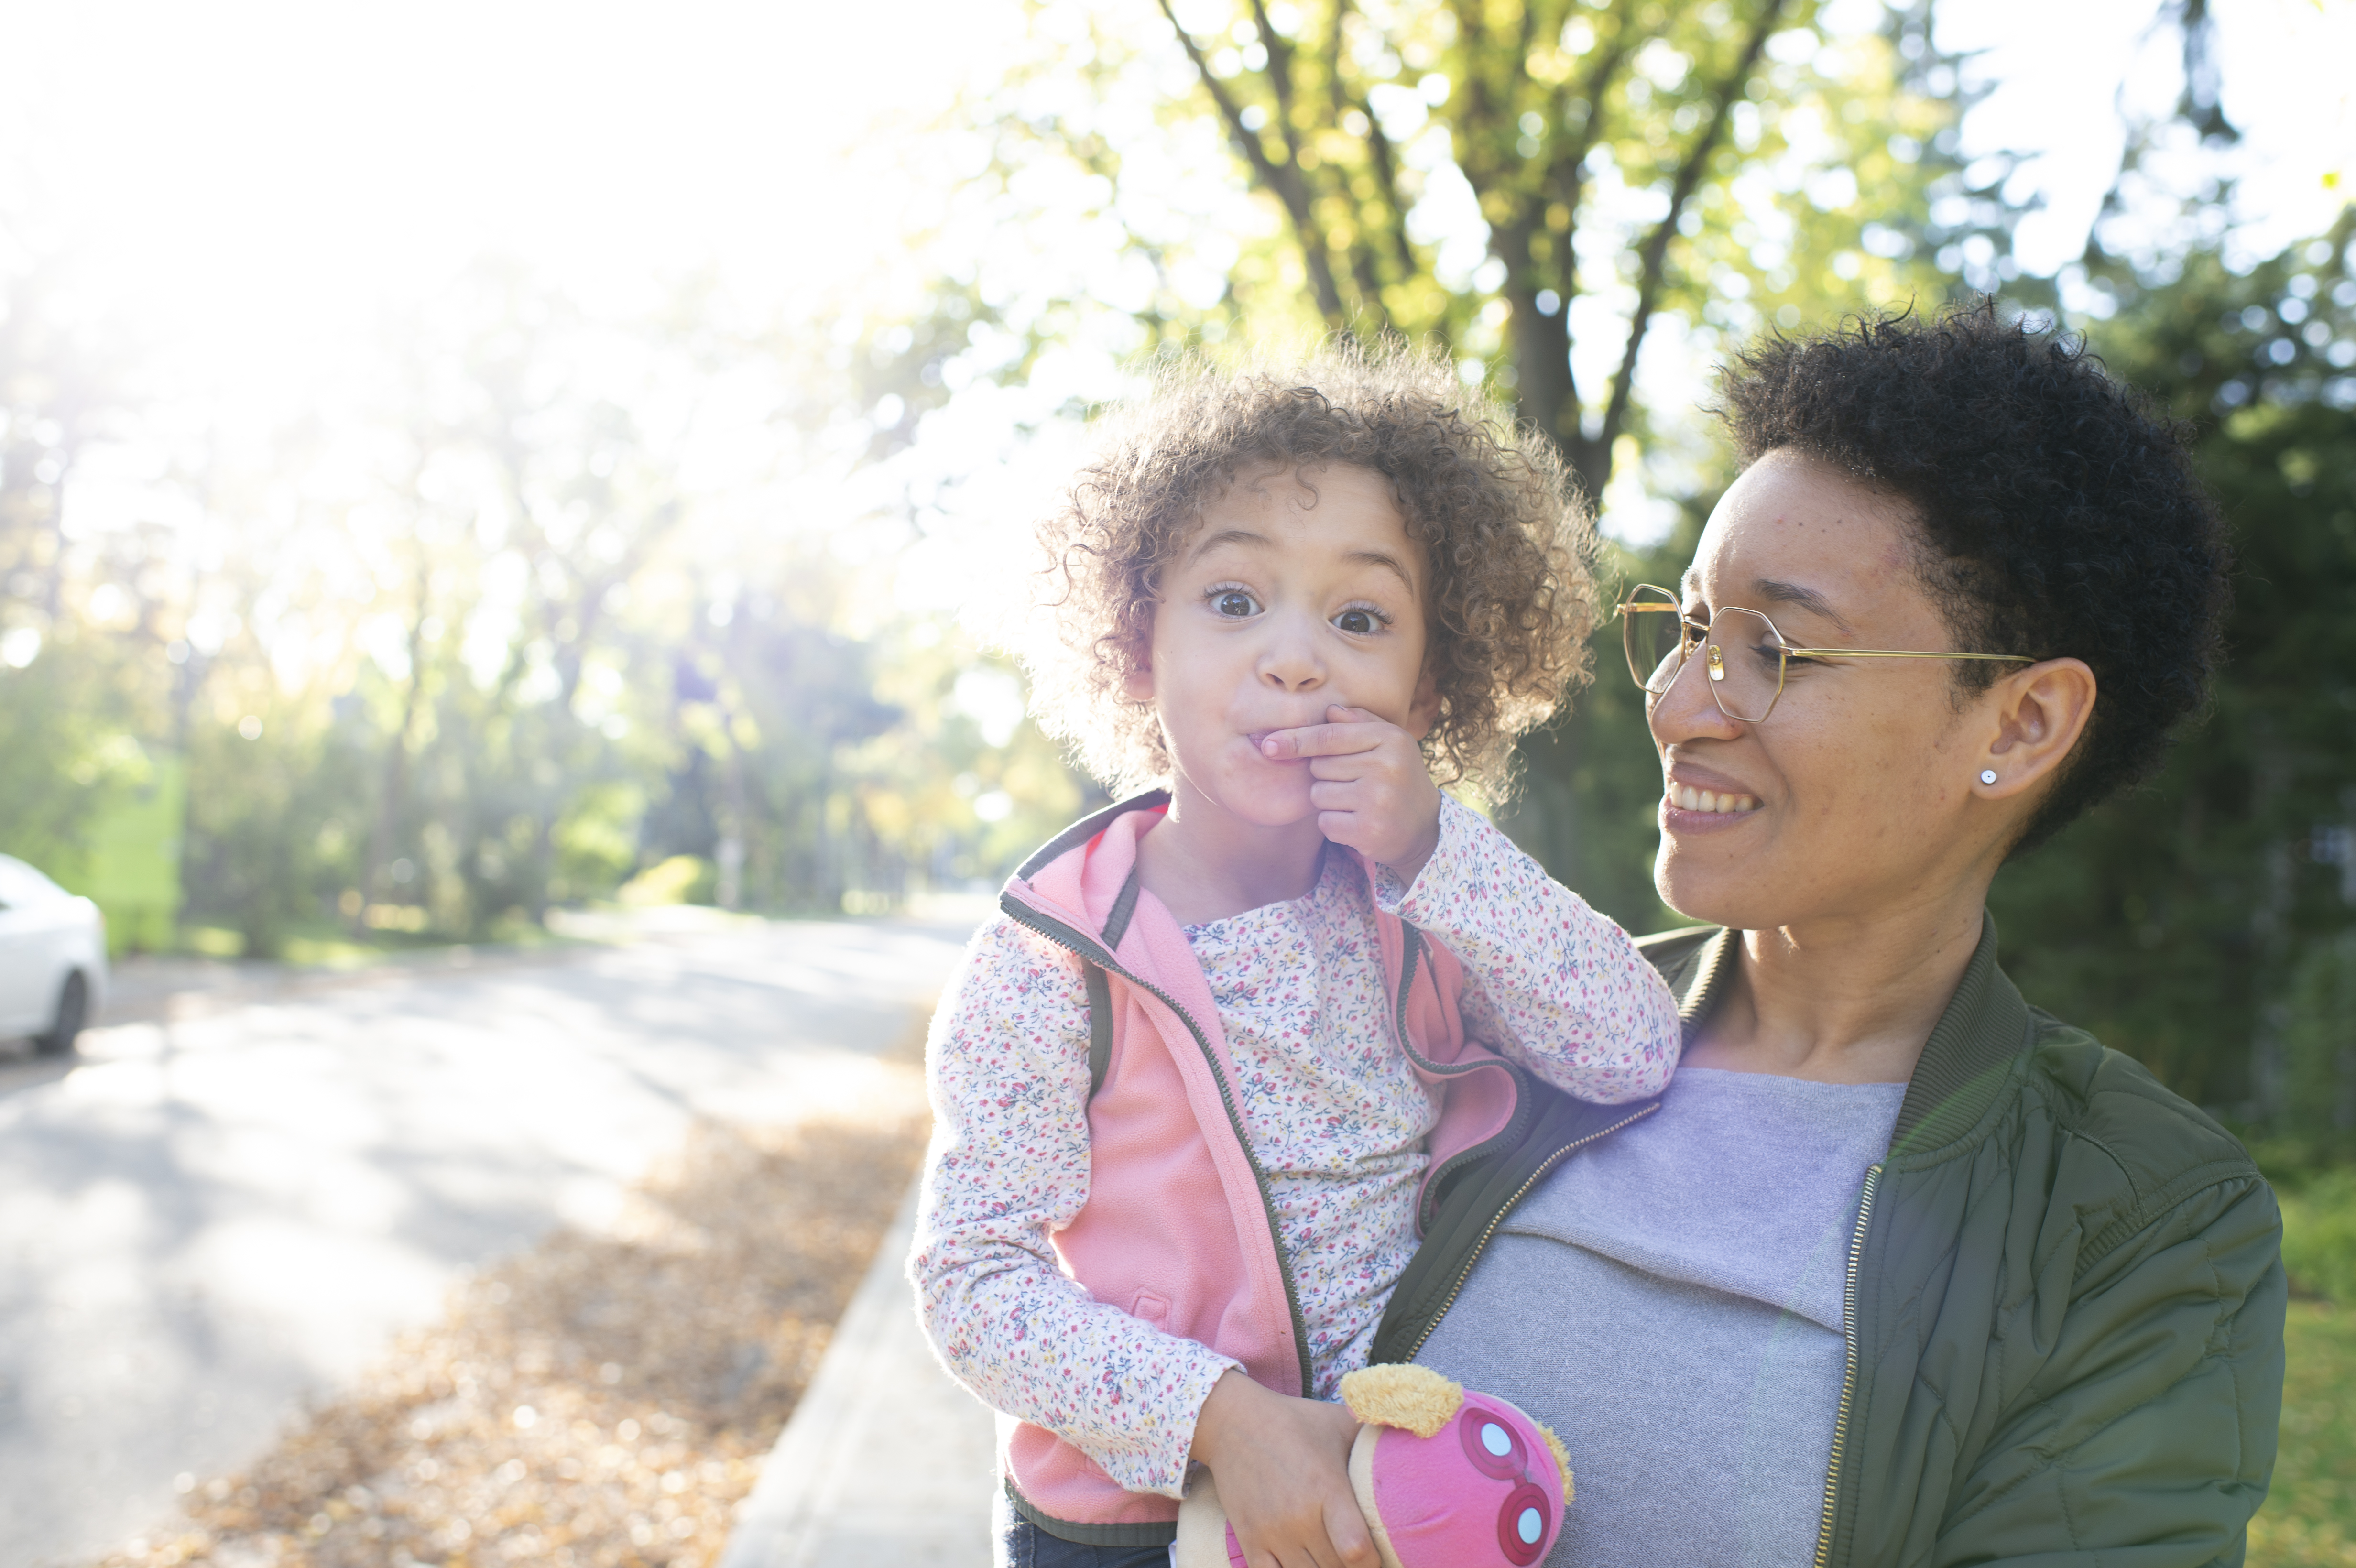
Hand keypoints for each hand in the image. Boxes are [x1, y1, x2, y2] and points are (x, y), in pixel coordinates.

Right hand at [1190, 1371, 1376, 1567]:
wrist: (1232, 1422)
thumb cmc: (1294, 1422)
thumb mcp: (1338, 1422)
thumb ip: (1375, 1433)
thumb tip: (1419, 1428)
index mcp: (1325, 1487)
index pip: (1356, 1549)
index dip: (1373, 1561)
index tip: (1380, 1553)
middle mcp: (1298, 1516)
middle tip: (1359, 1556)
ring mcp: (1271, 1533)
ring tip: (1333, 1557)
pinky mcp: (1250, 1541)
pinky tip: (1304, 1565)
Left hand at [1261, 704, 1442, 882]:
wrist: (1425, 828)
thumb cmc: (1399, 778)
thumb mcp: (1389, 743)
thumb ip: (1360, 722)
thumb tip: (1329, 710)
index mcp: (1390, 739)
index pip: (1329, 736)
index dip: (1296, 740)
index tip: (1268, 745)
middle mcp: (1386, 767)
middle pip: (1319, 766)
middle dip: (1326, 775)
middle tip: (1357, 783)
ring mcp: (1377, 800)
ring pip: (1318, 795)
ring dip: (1330, 801)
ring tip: (1359, 803)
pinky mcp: (1368, 831)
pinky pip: (1325, 822)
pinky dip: (1335, 824)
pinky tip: (1358, 822)